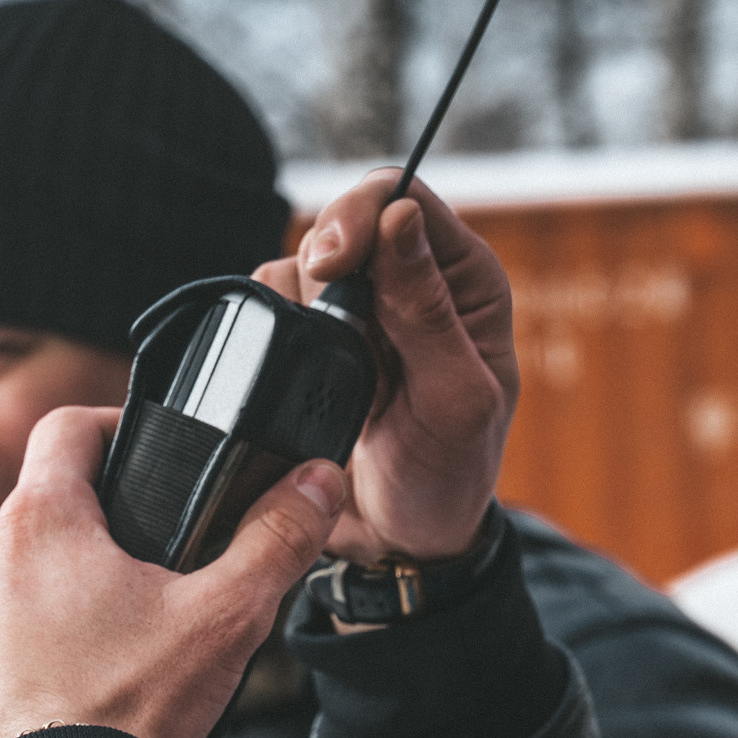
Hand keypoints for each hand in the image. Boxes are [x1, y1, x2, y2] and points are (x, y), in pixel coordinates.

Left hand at [0, 406, 346, 737]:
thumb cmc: (122, 711)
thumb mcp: (225, 618)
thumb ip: (276, 540)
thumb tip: (317, 482)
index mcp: (41, 523)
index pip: (69, 428)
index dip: (116, 428)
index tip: (148, 454)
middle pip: (49, 511)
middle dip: (102, 533)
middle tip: (157, 575)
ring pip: (19, 577)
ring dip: (62, 593)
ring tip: (120, 643)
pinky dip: (30, 649)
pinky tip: (78, 687)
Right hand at [254, 170, 515, 564]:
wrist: (400, 540)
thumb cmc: (447, 476)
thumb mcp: (454, 400)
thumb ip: (428, 312)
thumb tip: (398, 218)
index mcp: (466, 281)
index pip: (404, 197)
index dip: (360, 214)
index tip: (332, 264)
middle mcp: (412, 280)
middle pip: (343, 219)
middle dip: (325, 270)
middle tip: (329, 333)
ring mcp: (359, 309)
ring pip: (299, 261)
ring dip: (302, 314)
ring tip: (337, 381)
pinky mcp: (313, 339)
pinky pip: (271, 303)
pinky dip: (274, 335)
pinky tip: (306, 385)